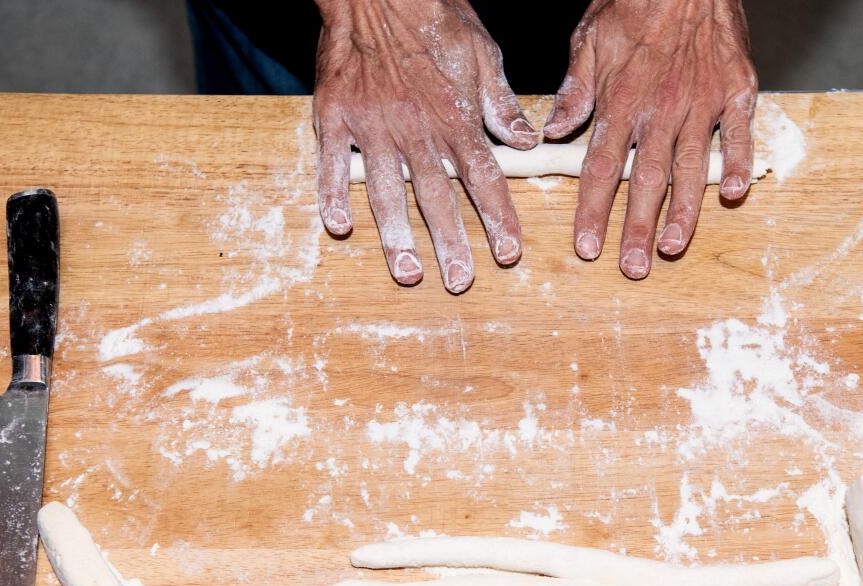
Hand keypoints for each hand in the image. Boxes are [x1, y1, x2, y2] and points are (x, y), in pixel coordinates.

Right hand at [313, 0, 536, 292]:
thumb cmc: (433, 17)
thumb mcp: (482, 54)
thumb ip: (501, 104)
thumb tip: (528, 142)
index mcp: (456, 117)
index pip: (484, 178)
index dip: (498, 219)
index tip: (508, 254)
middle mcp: (417, 129)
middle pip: (438, 197)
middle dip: (451, 243)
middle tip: (460, 281)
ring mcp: (373, 125)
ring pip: (388, 191)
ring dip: (397, 236)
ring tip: (408, 272)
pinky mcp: (335, 116)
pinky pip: (334, 162)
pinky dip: (334, 195)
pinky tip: (338, 227)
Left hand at [544, 0, 756, 278]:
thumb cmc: (635, 1)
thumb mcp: (590, 39)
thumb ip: (575, 90)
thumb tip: (553, 131)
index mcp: (622, 102)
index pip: (601, 169)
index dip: (593, 212)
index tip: (587, 247)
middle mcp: (661, 110)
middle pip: (646, 182)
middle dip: (636, 229)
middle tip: (632, 268)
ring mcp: (702, 103)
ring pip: (689, 169)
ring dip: (682, 213)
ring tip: (672, 247)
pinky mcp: (736, 91)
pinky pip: (738, 135)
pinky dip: (736, 164)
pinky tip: (733, 194)